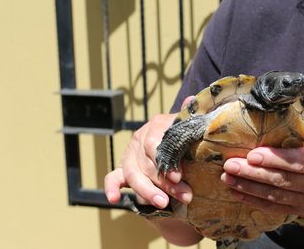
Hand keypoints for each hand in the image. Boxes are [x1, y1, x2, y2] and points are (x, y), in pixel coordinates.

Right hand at [104, 97, 203, 245]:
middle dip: (165, 183)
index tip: (178, 177)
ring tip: (163, 203)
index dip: (164, 160)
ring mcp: (130, 153)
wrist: (179, 150)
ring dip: (147, 191)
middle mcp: (140, 137)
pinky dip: (111, 187)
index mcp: (157, 124)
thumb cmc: (189, 140)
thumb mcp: (192, 127)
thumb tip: (191, 100)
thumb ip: (192, 116)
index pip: (154, 142)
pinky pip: (112, 177)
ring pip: (133, 173)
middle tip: (184, 196)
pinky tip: (114, 198)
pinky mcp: (123, 169)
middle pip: (147, 162)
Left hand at [221, 129, 303, 226]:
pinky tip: (237, 193)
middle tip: (229, 165)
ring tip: (227, 178)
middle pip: (280, 179)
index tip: (253, 155)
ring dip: (248, 187)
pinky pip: (275, 207)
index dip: (274, 159)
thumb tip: (297, 112)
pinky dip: (255, 201)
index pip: (298, 162)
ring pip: (274, 195)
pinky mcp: (300, 210)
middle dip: (252, 173)